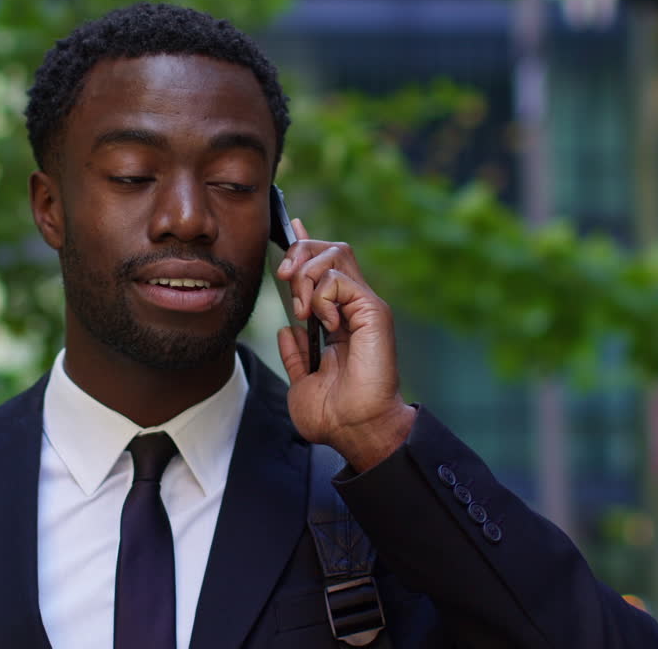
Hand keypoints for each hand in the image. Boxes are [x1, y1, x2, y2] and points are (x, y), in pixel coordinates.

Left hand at [274, 219, 414, 471]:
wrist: (354, 430)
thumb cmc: (333, 414)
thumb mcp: (303, 380)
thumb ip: (296, 354)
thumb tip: (287, 331)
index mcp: (341, 318)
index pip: (328, 265)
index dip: (307, 242)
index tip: (290, 227)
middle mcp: (356, 307)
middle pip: (332, 248)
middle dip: (300, 253)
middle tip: (283, 279)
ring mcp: (366, 306)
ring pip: (336, 253)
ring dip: (306, 274)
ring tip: (301, 309)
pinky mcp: (374, 311)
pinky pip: (339, 279)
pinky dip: (320, 294)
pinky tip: (322, 321)